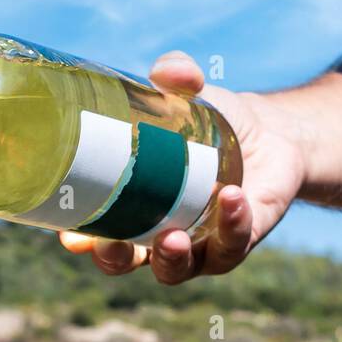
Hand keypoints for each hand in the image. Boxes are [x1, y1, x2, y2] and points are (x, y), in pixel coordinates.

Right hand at [61, 51, 306, 283]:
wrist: (272, 137)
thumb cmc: (213, 125)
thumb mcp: (192, 96)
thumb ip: (178, 77)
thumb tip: (169, 71)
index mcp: (130, 208)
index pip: (95, 233)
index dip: (81, 239)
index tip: (70, 235)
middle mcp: (156, 235)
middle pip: (126, 262)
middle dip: (116, 259)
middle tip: (115, 245)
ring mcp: (197, 247)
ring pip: (176, 270)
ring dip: (170, 258)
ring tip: (170, 236)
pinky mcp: (236, 243)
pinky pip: (230, 246)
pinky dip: (230, 225)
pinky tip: (230, 197)